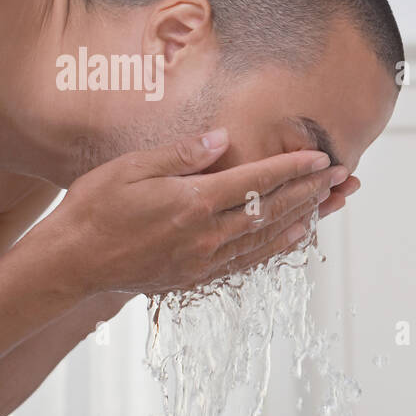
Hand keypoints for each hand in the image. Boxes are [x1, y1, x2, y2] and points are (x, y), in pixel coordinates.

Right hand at [32, 129, 346, 294]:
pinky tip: (299, 234)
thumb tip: (223, 139)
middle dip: (312, 191)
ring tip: (334, 202)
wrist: (71, 264)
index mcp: (192, 203)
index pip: (256, 182)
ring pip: (269, 237)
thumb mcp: (131, 168)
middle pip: (272, 210)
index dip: (293, 169)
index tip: (321, 159)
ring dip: (306, 217)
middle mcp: (206, 235)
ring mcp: (205, 259)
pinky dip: (280, 245)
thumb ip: (181, 154)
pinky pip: (251, 260)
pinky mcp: (199, 275)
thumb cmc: (94, 209)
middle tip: (344, 177)